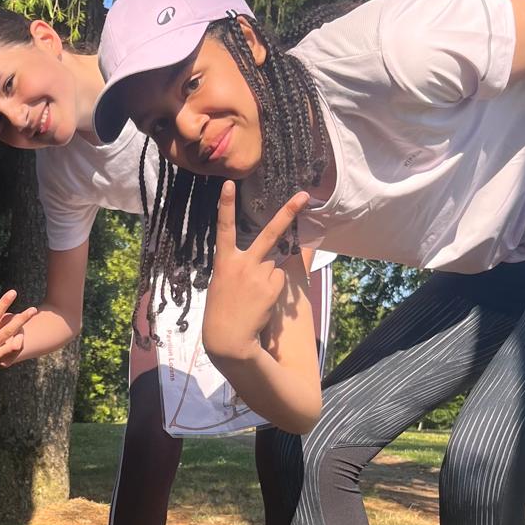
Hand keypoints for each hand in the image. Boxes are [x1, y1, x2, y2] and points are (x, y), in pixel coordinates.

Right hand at [0, 289, 37, 368]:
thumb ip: (3, 320)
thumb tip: (20, 319)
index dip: (4, 302)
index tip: (14, 292)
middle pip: (9, 329)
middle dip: (23, 318)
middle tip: (33, 310)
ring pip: (17, 342)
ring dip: (20, 333)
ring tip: (17, 332)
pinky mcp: (3, 363)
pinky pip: (18, 348)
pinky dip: (19, 341)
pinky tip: (15, 341)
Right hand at [202, 182, 309, 363]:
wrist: (228, 339)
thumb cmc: (220, 312)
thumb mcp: (221, 284)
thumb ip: (238, 267)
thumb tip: (267, 260)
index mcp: (224, 262)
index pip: (223, 228)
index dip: (225, 206)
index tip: (228, 185)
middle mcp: (243, 264)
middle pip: (270, 234)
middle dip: (288, 213)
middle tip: (303, 196)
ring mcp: (259, 275)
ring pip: (274, 266)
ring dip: (269, 277)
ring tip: (254, 297)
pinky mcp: (273, 287)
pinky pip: (279, 281)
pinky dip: (274, 290)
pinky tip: (262, 302)